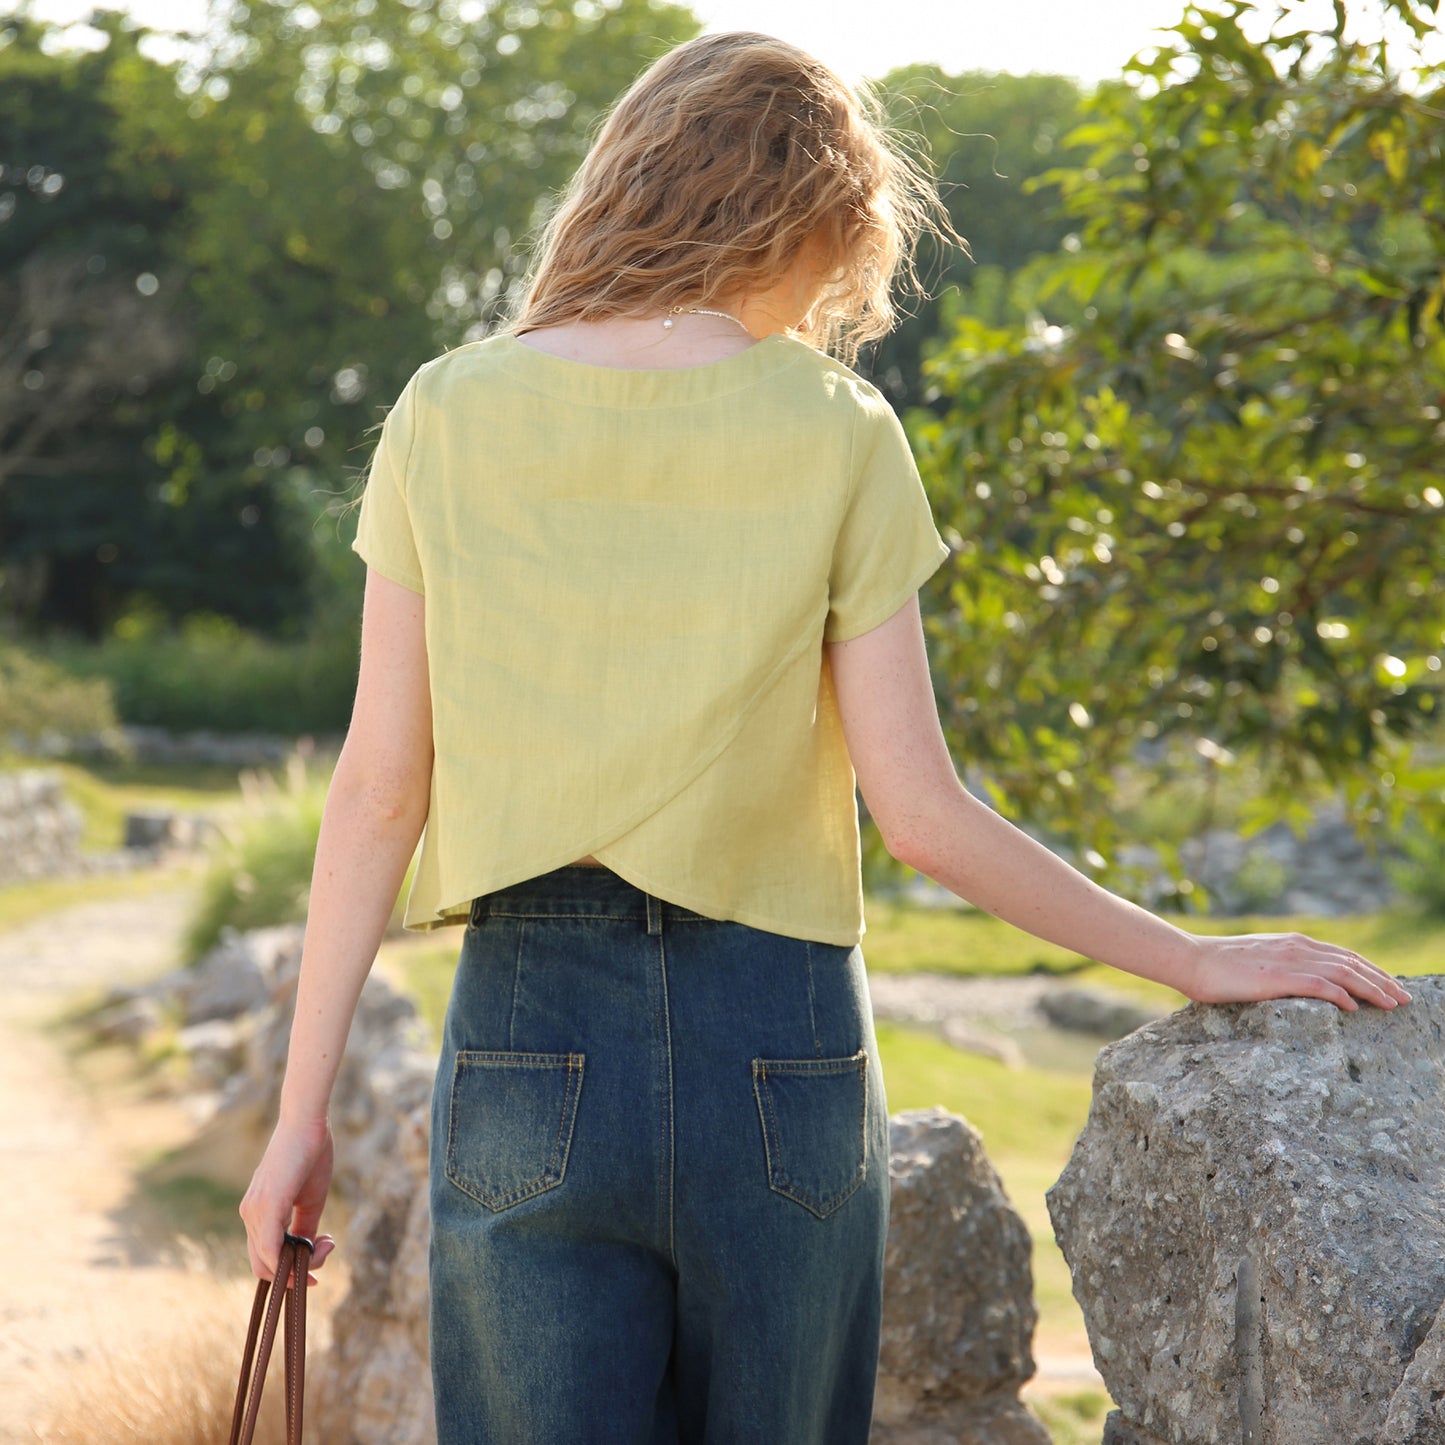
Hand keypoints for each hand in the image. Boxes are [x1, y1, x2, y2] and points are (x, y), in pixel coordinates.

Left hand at [239, 1116, 337, 1284]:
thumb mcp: (310, 1199)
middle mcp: (249, 1215)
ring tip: (328, 1244)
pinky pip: (268, 1250)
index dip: (291, 1268)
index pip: (267, 1255)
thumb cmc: (310, 1155)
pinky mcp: (265, 1207)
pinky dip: (288, 1262)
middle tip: (327, 1252)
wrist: (307, 1122)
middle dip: (296, 1272)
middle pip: (262, 1266)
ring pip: (266, 1262)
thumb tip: (307, 1255)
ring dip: (299, 1265)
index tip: (322, 1256)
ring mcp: (253, 1212)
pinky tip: (313, 1255)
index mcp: (259, 1212)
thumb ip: (304, 1228)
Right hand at [1180, 931, 1411, 1012]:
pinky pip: (1321, 985)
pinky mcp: (1278, 977)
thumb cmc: (1216, 965)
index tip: (1391, 985)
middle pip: (1352, 962)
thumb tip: (1299, 984)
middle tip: (1404, 998)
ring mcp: (1289, 961)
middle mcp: (1297, 947)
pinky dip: (1342, 995)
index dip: (1372, 969)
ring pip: (1344, 972)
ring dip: (1373, 988)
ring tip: (1393, 1005)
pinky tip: (1354, 1008)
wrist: (1191, 959)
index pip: (1344, 954)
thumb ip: (1281, 968)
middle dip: (1383, 980)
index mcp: (1293, 942)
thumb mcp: (1257, 961)